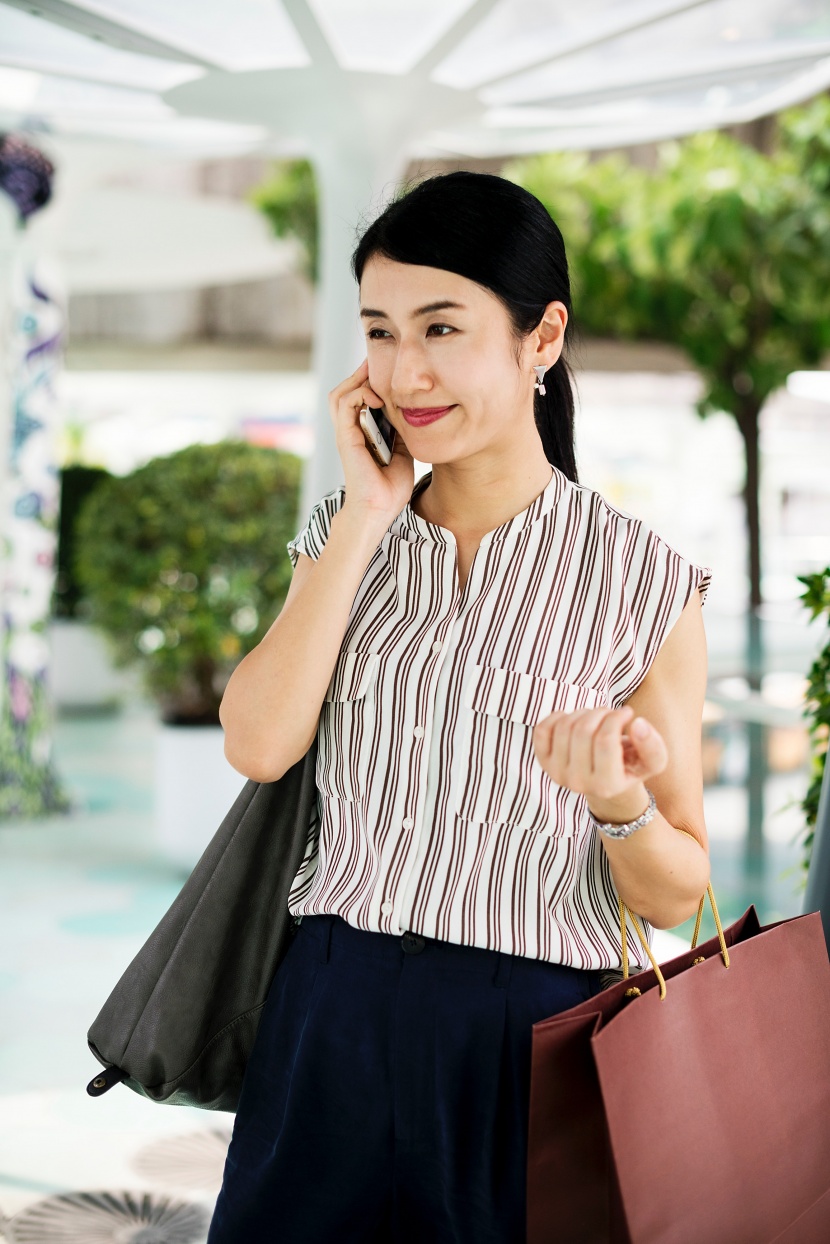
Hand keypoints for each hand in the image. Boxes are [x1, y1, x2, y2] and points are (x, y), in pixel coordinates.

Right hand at [328, 358, 413, 524]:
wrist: (379, 510)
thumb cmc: (390, 487)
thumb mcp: (403, 451)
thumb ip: (402, 431)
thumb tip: (414, 411)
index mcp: (362, 432)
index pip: (359, 396)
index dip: (370, 379)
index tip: (389, 367)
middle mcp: (350, 430)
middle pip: (345, 390)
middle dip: (361, 373)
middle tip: (380, 361)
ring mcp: (346, 434)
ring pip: (340, 393)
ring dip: (357, 379)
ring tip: (375, 375)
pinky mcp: (346, 438)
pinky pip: (346, 405)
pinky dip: (359, 394)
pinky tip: (376, 397)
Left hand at [531, 705, 667, 814]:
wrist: (606, 782)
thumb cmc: (630, 767)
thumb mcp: (652, 762)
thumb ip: (653, 746)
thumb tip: (638, 724)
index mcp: (606, 785)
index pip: (605, 740)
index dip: (617, 718)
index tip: (627, 713)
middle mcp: (577, 783)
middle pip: (583, 730)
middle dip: (600, 712)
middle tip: (611, 713)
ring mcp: (557, 773)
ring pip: (565, 726)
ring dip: (583, 712)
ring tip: (596, 718)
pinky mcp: (543, 761)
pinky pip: (543, 729)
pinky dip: (557, 716)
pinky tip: (574, 719)